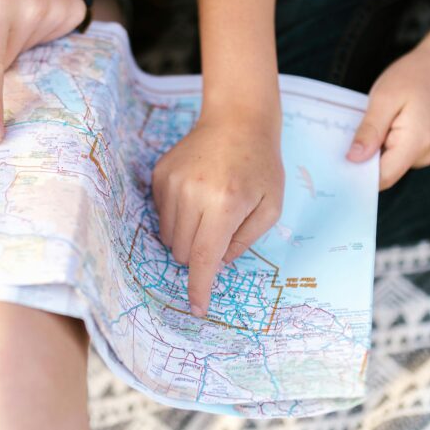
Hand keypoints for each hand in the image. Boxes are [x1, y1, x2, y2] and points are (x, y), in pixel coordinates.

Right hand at [152, 108, 283, 317]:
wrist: (237, 120)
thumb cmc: (260, 165)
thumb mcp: (270, 208)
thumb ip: (243, 242)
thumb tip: (215, 264)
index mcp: (223, 204)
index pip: (204, 258)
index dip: (199, 288)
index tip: (196, 309)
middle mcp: (192, 193)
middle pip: (183, 252)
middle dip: (199, 255)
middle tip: (219, 233)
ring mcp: (171, 183)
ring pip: (168, 237)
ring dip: (187, 237)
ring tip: (209, 211)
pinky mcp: (159, 175)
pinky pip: (161, 214)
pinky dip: (178, 216)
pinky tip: (197, 195)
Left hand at [346, 43, 429, 188]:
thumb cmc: (414, 76)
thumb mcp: (384, 98)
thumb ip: (370, 131)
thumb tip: (353, 159)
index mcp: (416, 143)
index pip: (384, 177)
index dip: (358, 176)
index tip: (335, 167)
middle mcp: (424, 154)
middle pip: (385, 172)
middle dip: (362, 163)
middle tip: (340, 143)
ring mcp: (425, 153)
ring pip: (389, 164)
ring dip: (371, 152)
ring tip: (361, 129)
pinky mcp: (421, 147)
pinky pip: (395, 154)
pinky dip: (381, 145)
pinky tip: (375, 128)